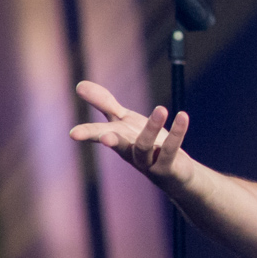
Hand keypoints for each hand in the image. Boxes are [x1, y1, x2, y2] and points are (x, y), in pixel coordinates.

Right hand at [69, 80, 193, 192]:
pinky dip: (177, 133)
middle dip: (110, 140)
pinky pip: (171, 149)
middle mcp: (130, 152)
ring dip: (152, 127)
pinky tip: (182, 116)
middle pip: (118, 145)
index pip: (100, 133)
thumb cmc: (146, 143)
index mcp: (118, 139)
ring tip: (161, 108)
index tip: (73, 134)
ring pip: (145, 146)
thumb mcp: (124, 121)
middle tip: (103, 138)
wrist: (175, 172)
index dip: (87, 133)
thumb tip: (79, 85)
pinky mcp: (167, 167)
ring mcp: (148, 162)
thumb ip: (104, 103)